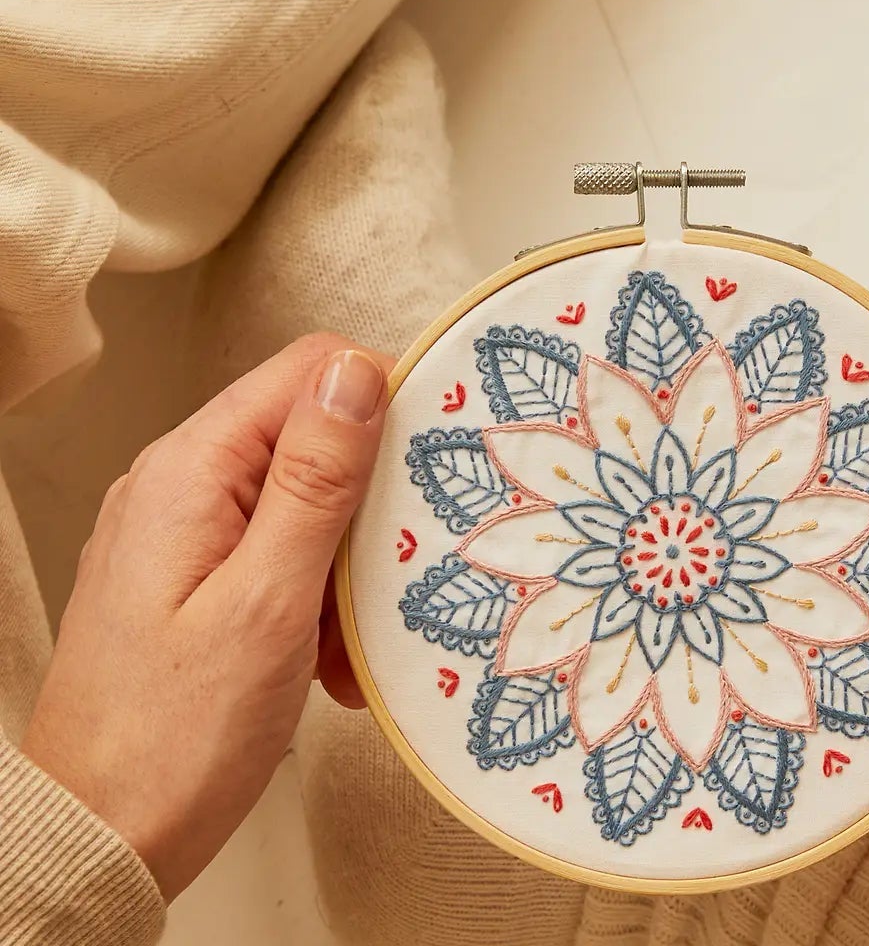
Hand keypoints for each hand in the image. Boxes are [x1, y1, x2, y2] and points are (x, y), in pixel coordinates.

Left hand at [22, 335, 390, 899]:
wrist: (99, 842)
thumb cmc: (172, 739)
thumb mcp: (268, 603)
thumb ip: (314, 480)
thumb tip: (356, 371)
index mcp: (191, 470)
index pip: (309, 369)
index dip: (381, 402)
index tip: (426, 470)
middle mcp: (181, 484)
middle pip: (312, 436)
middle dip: (367, 504)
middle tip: (391, 577)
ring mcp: (184, 532)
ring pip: (306, 501)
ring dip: (346, 565)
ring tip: (349, 642)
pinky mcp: (194, 577)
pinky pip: (281, 553)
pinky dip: (317, 598)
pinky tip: (325, 661)